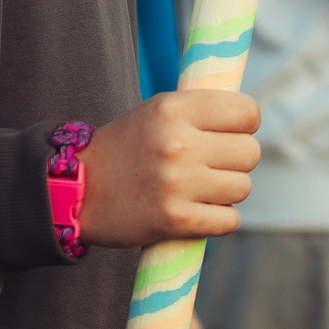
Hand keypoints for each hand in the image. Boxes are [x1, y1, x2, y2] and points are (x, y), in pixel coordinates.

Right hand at [77, 88, 260, 248]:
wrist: (77, 189)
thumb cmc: (127, 146)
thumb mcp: (158, 110)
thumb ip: (202, 110)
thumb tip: (252, 116)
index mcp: (174, 108)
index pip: (247, 113)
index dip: (245, 125)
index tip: (230, 133)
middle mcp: (177, 143)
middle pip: (250, 152)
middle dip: (236, 161)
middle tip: (210, 165)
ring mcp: (176, 183)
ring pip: (242, 187)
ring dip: (227, 191)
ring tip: (198, 188)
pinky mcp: (175, 220)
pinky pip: (229, 220)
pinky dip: (219, 219)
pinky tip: (198, 211)